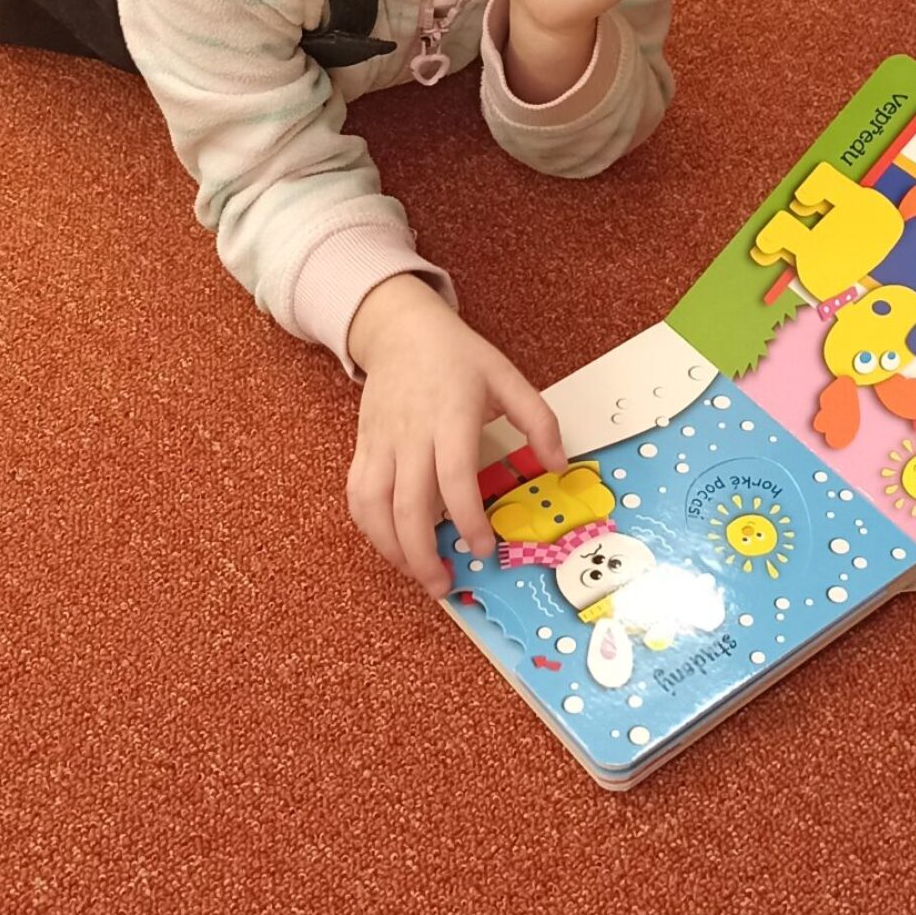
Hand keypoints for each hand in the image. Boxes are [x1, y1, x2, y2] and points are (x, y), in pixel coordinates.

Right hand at [346, 278, 564, 593]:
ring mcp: (381, 442)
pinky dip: (369, 527)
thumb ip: (538, 421)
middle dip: (423, 554)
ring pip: (373, 507)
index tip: (483, 548)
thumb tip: (558, 465)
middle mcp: (411, 434)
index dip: (468, 520)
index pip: (454, 479)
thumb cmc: (456, 355)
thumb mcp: (507, 376)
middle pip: (408, 505)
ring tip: (417, 573)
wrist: (400, 329)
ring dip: (392, 548)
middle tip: (443, 585)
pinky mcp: (363, 447)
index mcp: (450, 417)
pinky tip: (391, 544)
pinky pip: (357, 495)